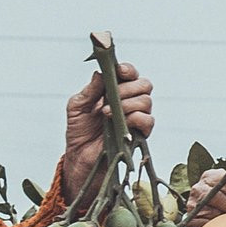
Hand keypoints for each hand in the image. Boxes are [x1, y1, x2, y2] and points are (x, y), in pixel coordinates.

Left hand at [62, 63, 153, 200]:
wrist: (79, 156)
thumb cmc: (79, 130)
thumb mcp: (77, 106)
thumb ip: (90, 89)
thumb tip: (101, 72)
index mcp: (115, 90)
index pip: (130, 74)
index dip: (127, 70)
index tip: (119, 71)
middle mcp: (129, 101)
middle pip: (144, 85)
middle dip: (128, 88)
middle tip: (110, 97)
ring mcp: (136, 117)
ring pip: (146, 101)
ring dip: (128, 103)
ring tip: (107, 113)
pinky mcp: (139, 134)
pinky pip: (148, 120)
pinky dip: (136, 118)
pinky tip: (121, 121)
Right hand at [184, 168, 225, 226]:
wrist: (209, 209)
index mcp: (210, 177)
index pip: (224, 181)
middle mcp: (198, 188)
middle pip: (218, 197)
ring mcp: (192, 204)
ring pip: (214, 213)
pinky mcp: (191, 219)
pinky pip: (207, 225)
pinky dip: (217, 226)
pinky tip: (222, 224)